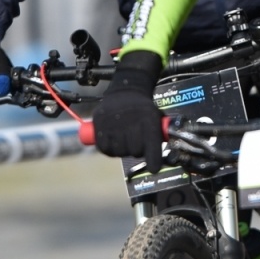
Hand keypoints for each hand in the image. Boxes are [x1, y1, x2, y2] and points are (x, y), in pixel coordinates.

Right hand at [92, 52, 165, 171]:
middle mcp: (131, 121)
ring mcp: (113, 122)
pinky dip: (109, 148)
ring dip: (122, 150)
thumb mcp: (156, 117)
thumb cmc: (143, 108)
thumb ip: (159, 136)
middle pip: (135, 151)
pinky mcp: (99, 123)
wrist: (126, 90)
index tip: (154, 168)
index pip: (152, 145)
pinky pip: (104, 148)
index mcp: (148, 119)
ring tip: (124, 139)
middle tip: (136, 141)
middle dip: (137, 150)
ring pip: (119, 151)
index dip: (153, 159)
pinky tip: (113, 140)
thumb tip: (160, 160)